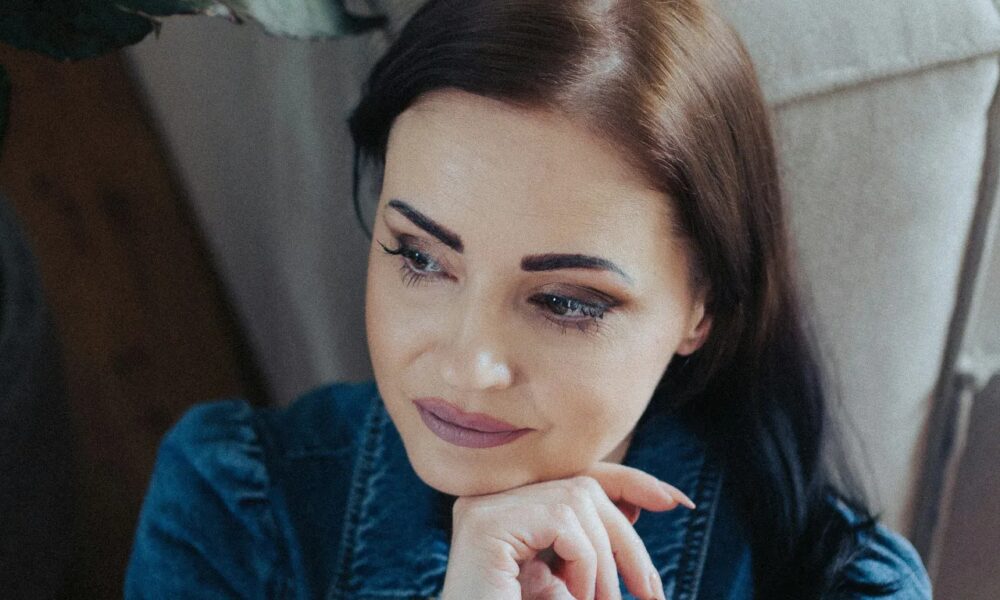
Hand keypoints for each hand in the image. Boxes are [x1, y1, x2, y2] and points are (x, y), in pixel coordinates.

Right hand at [440, 462, 693, 599]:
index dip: (629, 481)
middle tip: (651, 593)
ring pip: (579, 501)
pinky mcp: (485, 525)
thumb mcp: (568, 582)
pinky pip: (563, 521)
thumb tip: (635, 501)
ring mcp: (483, 508)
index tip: (676, 501)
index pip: (574, 475)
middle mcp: (487, 499)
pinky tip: (570, 595)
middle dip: (627, 537)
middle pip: (584, 486)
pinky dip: (583, 562)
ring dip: (602, 562)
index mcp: (504, 508)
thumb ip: (591, 543)